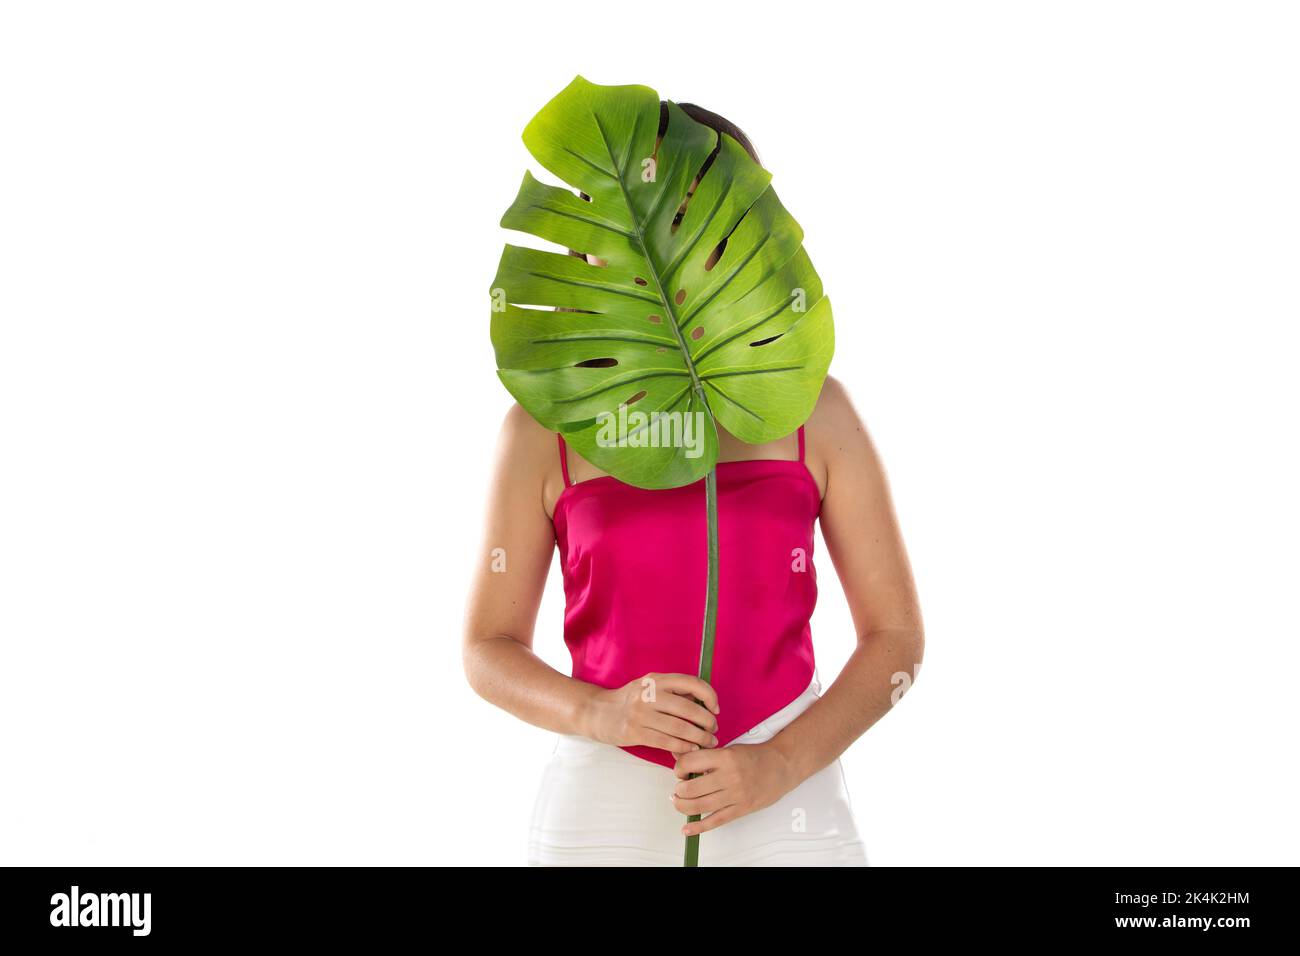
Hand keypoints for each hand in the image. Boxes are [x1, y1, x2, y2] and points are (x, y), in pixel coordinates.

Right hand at [583, 673, 719, 754]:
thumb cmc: (630, 701)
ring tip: (708, 742)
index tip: (715, 709)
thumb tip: (705, 705)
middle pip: (688, 709)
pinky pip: (667, 742)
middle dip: (707, 722)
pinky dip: (684, 747)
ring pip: (680, 728)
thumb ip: (674, 693)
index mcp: (656, 679)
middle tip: (714, 730)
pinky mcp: (635, 733)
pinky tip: (691, 749)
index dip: (709, 696)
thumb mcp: (650, 688)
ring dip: (700, 738)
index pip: (691, 683)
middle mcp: (648, 694)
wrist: (598, 713)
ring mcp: (640, 714)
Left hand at [671, 742, 798, 835]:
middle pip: (691, 788)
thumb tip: (680, 762)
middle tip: (679, 789)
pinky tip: (687, 829)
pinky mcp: (741, 809)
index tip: (679, 771)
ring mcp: (735, 795)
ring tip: (679, 802)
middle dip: (679, 790)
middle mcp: (729, 776)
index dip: (678, 768)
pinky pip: (715, 821)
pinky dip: (698, 827)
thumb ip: (706, 756)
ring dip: (683, 806)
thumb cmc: (755, 757)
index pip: (689, 763)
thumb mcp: (729, 749)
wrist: (781, 766)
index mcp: (724, 757)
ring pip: (699, 806)